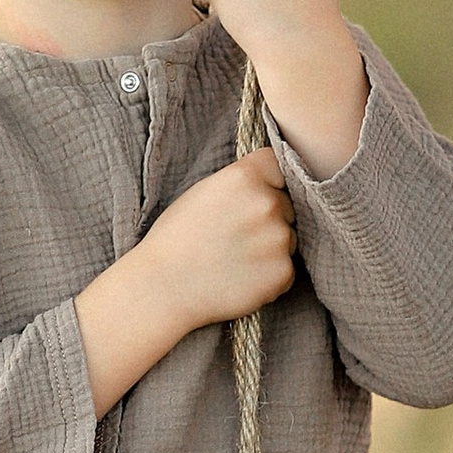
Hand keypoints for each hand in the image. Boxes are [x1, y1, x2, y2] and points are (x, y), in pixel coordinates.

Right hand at [76, 151, 295, 418]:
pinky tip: (241, 280)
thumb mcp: (203, 193)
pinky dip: (270, 277)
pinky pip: (286, 270)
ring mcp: (279, 238)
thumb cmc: (175, 239)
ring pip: (289, 239)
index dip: (268, 182)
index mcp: (244, 177)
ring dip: (271, 249)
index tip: (254, 197)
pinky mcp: (283, 272)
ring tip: (235, 262)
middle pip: (287, 205)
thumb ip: (240, 183)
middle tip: (236, 238)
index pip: (277, 165)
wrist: (163, 287)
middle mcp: (267, 203)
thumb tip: (269, 184)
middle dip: (270, 219)